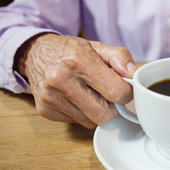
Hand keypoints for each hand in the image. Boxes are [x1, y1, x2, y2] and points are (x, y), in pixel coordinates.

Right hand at [18, 34, 135, 128]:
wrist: (35, 53)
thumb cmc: (71, 51)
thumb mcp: (97, 47)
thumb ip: (120, 57)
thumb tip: (133, 74)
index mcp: (78, 61)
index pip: (116, 92)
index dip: (126, 94)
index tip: (124, 89)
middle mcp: (61, 79)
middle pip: (104, 114)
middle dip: (113, 107)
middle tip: (109, 95)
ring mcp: (51, 97)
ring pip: (91, 122)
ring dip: (97, 111)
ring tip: (90, 94)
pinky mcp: (45, 110)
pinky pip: (76, 122)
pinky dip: (82, 114)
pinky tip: (76, 98)